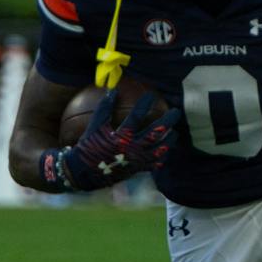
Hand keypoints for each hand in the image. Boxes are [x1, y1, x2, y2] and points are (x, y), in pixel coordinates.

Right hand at [43, 90, 181, 191]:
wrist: (84, 172)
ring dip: (168, 141)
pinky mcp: (136, 170)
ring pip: (158, 150)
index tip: (151, 95)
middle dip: (167, 121)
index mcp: (120, 137)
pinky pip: (153, 165)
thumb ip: (104, 109)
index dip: (144, 104)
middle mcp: (131, 149)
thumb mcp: (94, 127)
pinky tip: (165, 152)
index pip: (136, 117)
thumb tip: (112, 90)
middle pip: (155, 133)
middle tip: (176, 112)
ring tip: (175, 133)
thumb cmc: (88, 147)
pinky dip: (161, 158)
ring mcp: (136, 161)